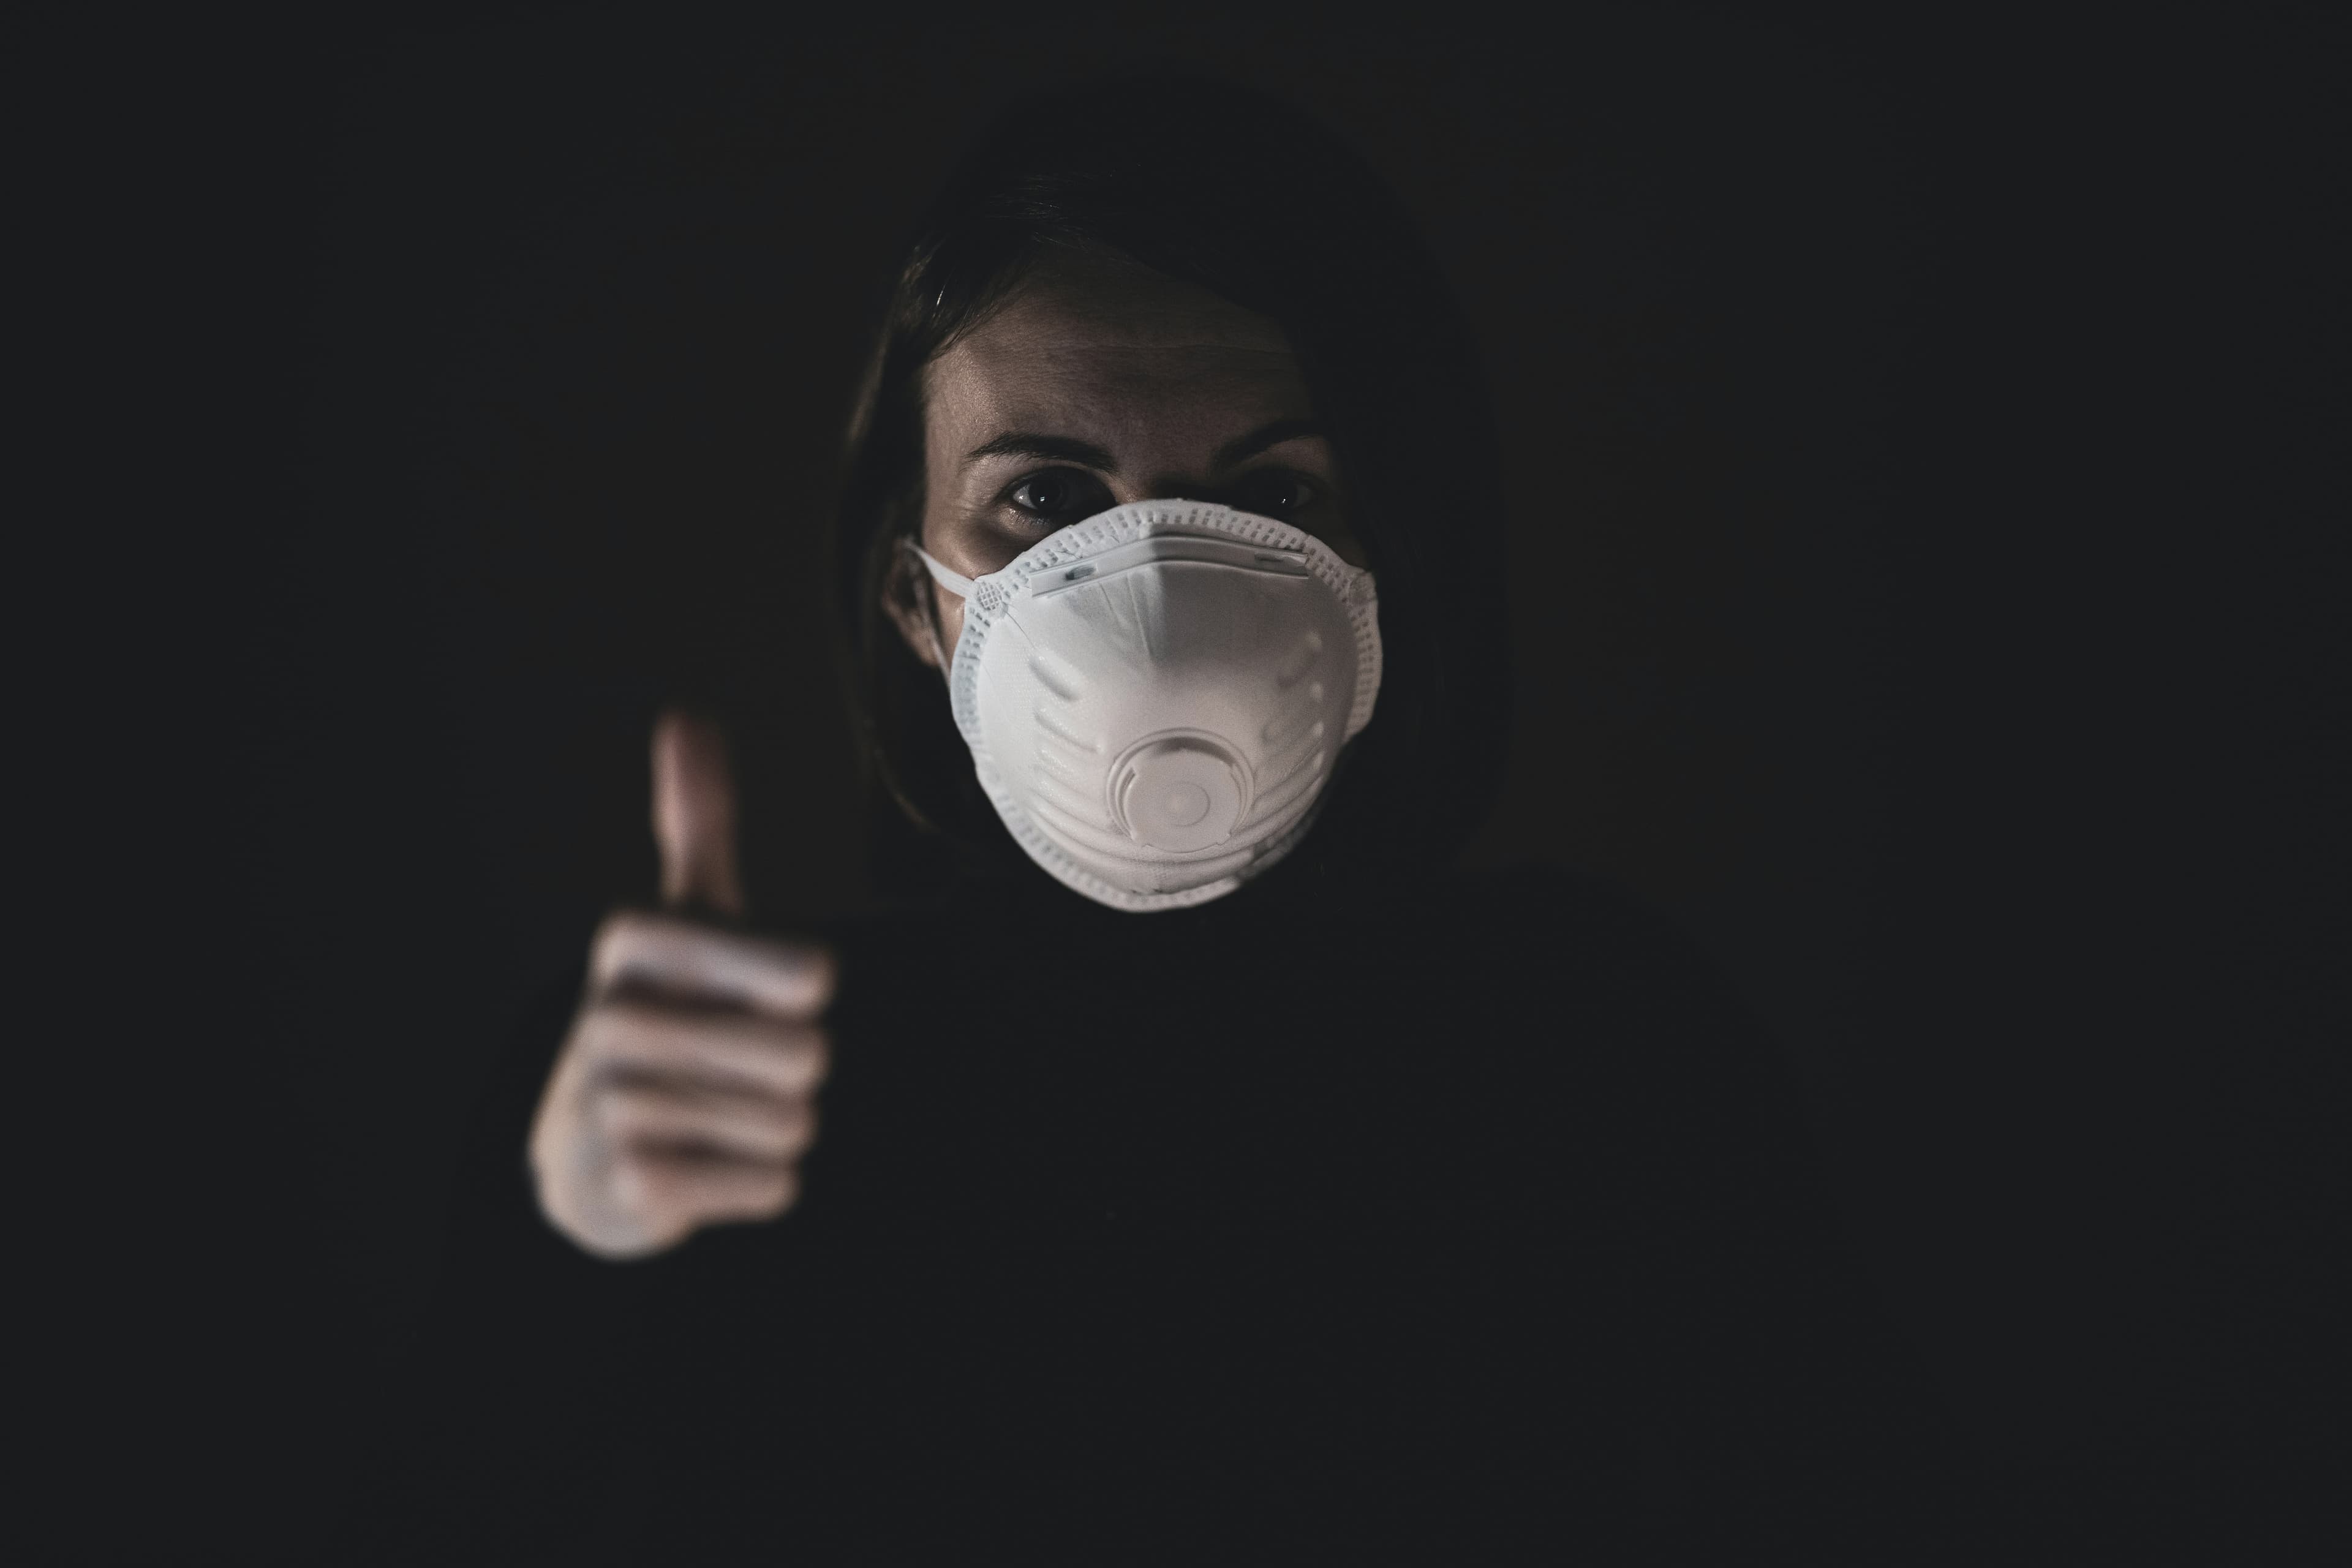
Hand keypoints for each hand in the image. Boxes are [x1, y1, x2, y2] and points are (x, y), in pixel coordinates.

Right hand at [529, 710, 837, 1258]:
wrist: (586, 1155)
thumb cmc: (662, 1016)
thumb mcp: (683, 918)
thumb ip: (697, 822)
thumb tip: (687, 713)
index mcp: (636, 942)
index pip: (809, 977)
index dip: (803, 991)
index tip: (758, 993)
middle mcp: (612, 1017)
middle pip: (809, 1057)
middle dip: (794, 1073)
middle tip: (733, 1069)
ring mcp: (615, 1105)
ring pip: (794, 1124)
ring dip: (778, 1129)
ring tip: (715, 1118)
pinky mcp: (635, 1188)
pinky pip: (773, 1186)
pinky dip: (762, 1186)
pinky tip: (705, 1169)